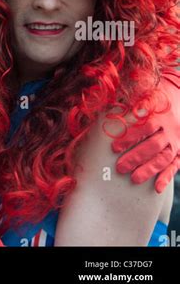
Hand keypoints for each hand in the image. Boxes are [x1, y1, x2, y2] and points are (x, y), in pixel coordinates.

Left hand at [112, 69, 179, 192]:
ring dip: (149, 170)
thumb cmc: (157, 98)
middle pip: (153, 145)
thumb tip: (110, 103)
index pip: (144, 127)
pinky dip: (166, 177)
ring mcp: (177, 143)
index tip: (114, 147)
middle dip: (136, 157)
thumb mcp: (147, 95)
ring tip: (133, 179)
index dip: (129, 137)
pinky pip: (175, 166)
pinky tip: (157, 188)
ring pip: (164, 158)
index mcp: (160, 116)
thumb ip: (133, 102)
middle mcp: (170, 130)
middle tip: (120, 167)